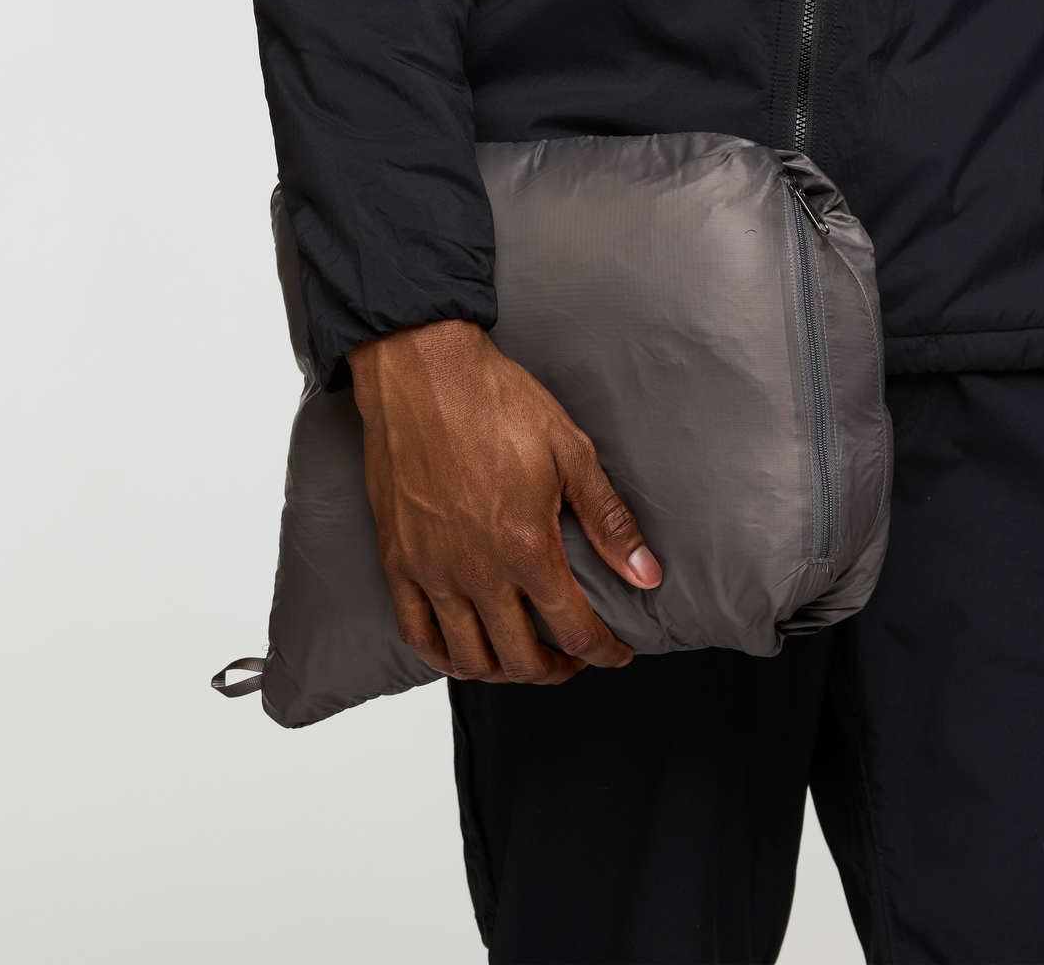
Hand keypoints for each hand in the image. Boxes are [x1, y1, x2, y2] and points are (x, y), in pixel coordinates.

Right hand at [347, 320, 661, 683]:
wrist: (421, 371)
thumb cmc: (496, 402)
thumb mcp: (570, 452)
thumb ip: (608, 521)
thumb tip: (647, 574)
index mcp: (526, 545)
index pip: (574, 629)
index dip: (603, 652)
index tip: (616, 653)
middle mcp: (476, 569)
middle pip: (522, 659)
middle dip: (558, 670)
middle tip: (575, 658)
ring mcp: (430, 569)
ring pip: (469, 659)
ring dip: (505, 672)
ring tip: (525, 659)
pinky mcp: (396, 559)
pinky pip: (416, 633)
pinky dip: (444, 657)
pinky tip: (465, 652)